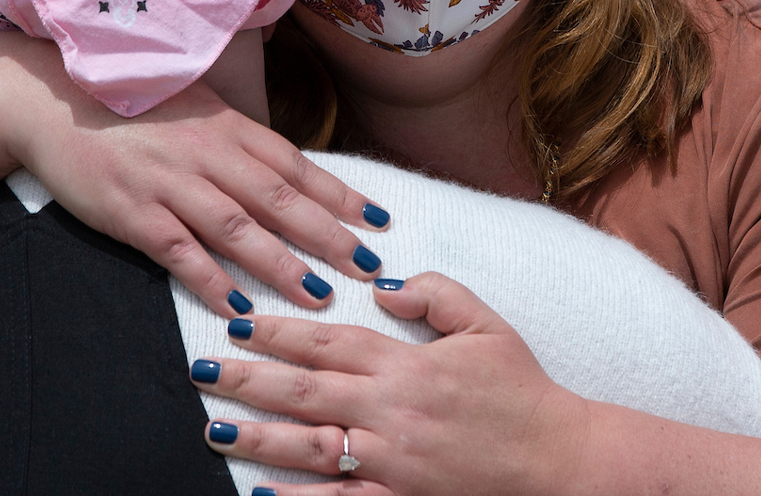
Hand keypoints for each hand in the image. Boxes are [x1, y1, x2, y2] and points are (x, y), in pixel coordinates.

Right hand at [13, 76, 391, 314]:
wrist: (51, 99)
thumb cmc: (129, 106)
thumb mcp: (193, 108)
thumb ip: (237, 139)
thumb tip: (287, 173)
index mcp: (226, 126)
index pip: (295, 164)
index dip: (340, 195)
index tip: (379, 221)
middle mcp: (205, 153)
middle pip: (279, 199)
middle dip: (329, 237)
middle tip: (368, 269)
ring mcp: (169, 183)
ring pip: (237, 228)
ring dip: (281, 265)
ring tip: (319, 296)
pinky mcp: (132, 212)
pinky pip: (180, 251)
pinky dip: (211, 280)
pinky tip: (238, 306)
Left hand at [191, 273, 595, 495]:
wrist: (560, 460)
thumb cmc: (524, 392)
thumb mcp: (488, 326)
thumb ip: (436, 294)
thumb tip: (385, 286)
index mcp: (408, 365)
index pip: (328, 340)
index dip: (278, 329)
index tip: (238, 320)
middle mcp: (390, 411)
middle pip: (303, 390)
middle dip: (246, 377)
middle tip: (200, 367)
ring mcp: (391, 461)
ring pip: (308, 447)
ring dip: (256, 436)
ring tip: (214, 426)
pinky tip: (260, 492)